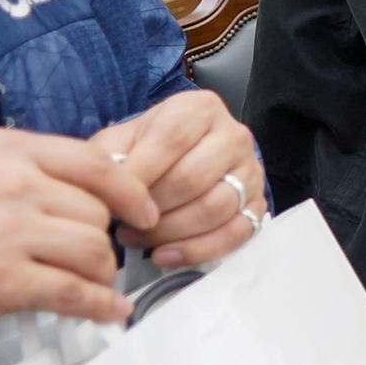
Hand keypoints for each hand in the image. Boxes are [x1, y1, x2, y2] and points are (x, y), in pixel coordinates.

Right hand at [0, 128, 158, 331]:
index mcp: (8, 150)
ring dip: (100, 273)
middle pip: (96, 212)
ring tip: (91, 282)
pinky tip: (107, 310)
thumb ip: (24, 167)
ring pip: (93, 250)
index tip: (142, 207)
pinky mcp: (1, 279)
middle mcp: (14, 184)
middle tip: (94, 254)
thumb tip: (81, 185)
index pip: (95, 163)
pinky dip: (98, 305)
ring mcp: (9, 232)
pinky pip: (72, 292)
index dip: (130, 190)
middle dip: (102, 238)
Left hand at [89, 90, 264, 268]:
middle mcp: (233, 135)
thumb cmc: (146, 150)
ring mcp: (250, 171)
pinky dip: (197, 251)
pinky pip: (235, 233)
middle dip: (152, 209)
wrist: (178, 160)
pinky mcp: (257, 204)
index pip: (171, 140)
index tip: (114, 198)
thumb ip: (108, 159)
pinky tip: (165, 255)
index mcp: (200, 109)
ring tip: (138, 238)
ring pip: (214, 208)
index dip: (139, 174)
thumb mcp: (121, 141)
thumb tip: (108, 193)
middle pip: (193, 178)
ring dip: (170, 232)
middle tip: (124, 224)